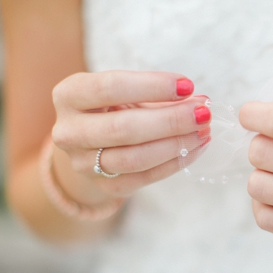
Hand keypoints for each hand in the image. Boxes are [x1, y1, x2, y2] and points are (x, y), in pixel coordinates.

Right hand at [50, 71, 210, 204]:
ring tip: (203, 131)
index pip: (110, 87)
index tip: (187, 86)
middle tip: (203, 113)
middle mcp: (69, 131)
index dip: (152, 86)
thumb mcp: (126, 92)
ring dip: (176, 145)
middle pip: (124, 128)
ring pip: (135, 158)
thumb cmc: (113, 107)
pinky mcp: (104, 186)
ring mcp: (83, 163)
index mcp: (69, 95)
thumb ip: (159, 95)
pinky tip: (196, 148)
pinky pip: (145, 178)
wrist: (91, 145)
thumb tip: (200, 101)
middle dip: (170, 120)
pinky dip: (175, 163)